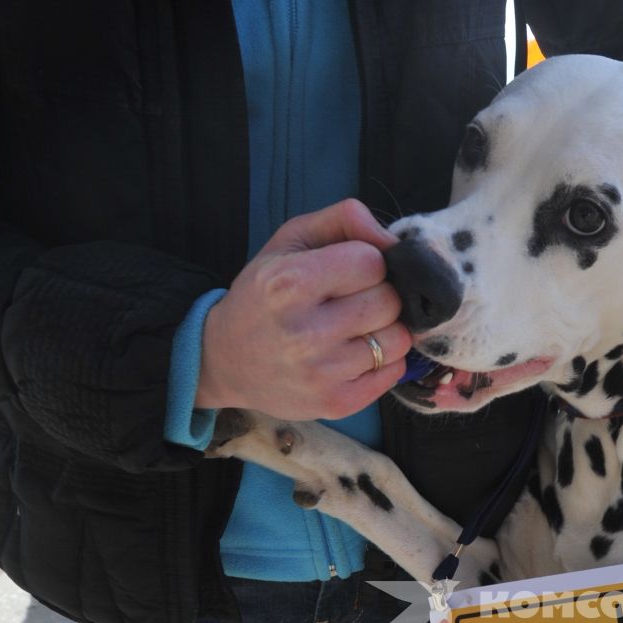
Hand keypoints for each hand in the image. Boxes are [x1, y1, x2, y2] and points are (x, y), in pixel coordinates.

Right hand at [196, 199, 410, 418]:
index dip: (368, 262)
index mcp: (290, 283)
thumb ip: (343, 220)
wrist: (224, 360)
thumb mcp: (289, 241)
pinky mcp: (337, 403)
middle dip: (379, 295)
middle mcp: (305, 332)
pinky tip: (354, 354)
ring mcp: (323, 373)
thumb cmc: (262, 295)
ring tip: (354, 328)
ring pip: (399, 339)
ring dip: (385, 329)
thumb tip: (393, 239)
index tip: (349, 271)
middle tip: (352, 301)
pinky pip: (394, 372)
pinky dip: (384, 360)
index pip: (372, 262)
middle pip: (389, 301)